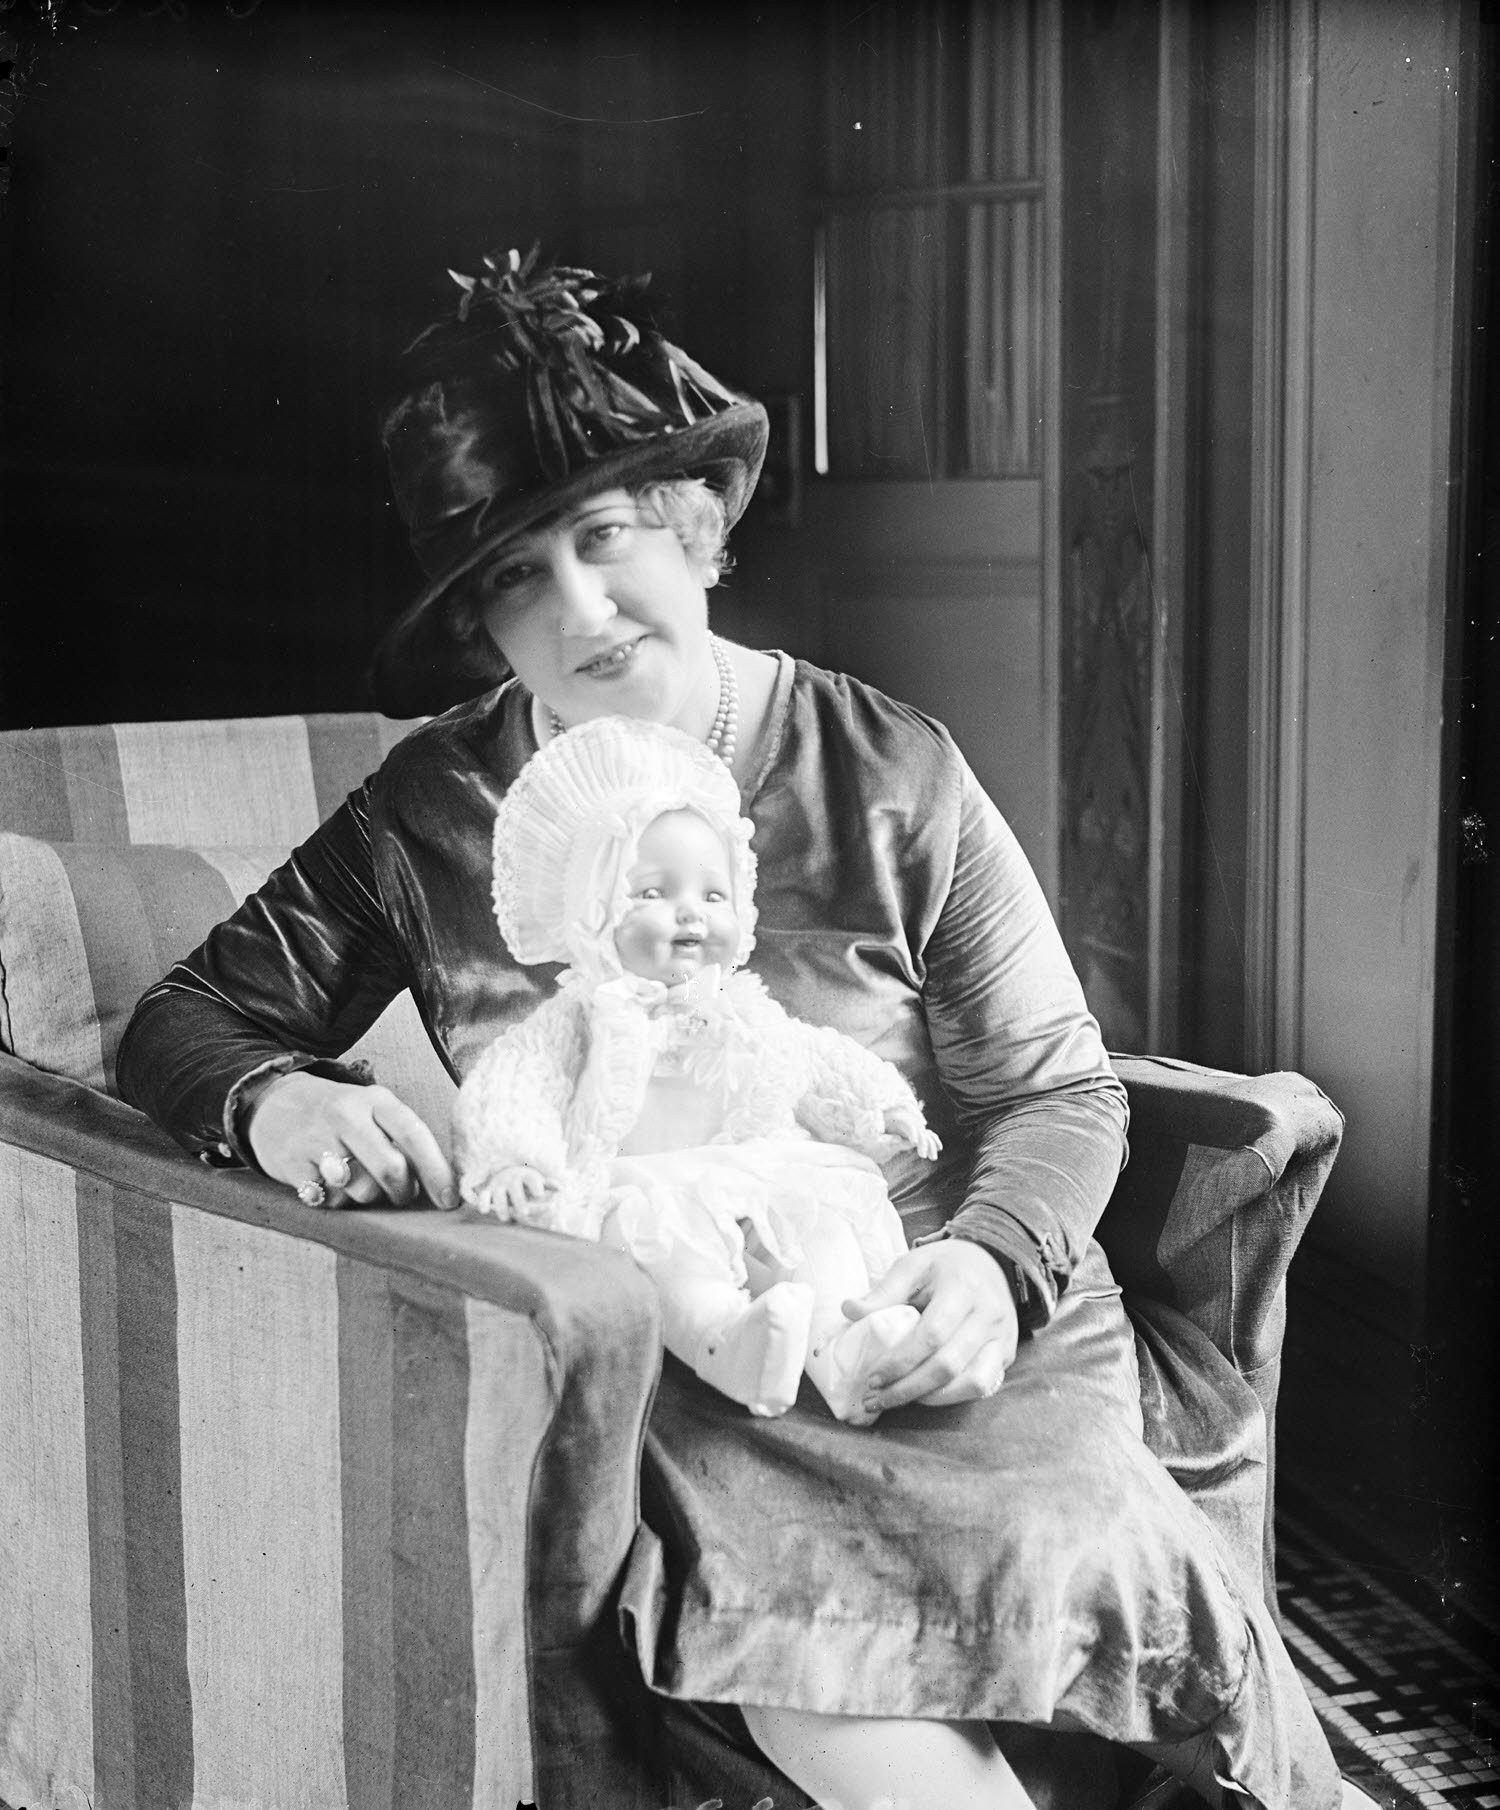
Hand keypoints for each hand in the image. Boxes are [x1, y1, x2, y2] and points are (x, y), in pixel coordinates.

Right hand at [247, 1071, 455, 1209]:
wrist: (273, 1105)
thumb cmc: (339, 1116)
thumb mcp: (372, 1112)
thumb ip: (402, 1141)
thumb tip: (441, 1185)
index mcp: (375, 1100)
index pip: (413, 1134)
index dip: (436, 1170)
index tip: (450, 1199)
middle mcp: (347, 1115)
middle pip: (390, 1169)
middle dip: (403, 1191)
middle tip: (401, 1195)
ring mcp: (318, 1139)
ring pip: (361, 1189)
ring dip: (366, 1195)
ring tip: (356, 1179)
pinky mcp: (294, 1164)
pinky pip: (330, 1199)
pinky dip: (337, 1199)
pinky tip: (330, 1182)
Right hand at [473, 1165, 555, 1219]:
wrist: (506, 1174)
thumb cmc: (527, 1182)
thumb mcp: (538, 1181)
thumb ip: (549, 1184)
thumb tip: (561, 1188)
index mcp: (526, 1176)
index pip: (531, 1179)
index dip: (535, 1186)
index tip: (540, 1195)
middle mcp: (511, 1179)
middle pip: (514, 1188)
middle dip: (519, 1200)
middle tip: (524, 1212)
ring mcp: (499, 1185)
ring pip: (498, 1194)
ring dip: (501, 1206)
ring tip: (506, 1219)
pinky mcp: (488, 1192)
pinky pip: (483, 1196)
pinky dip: (482, 1202)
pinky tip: (484, 1211)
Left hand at [842, 1240, 1018, 1413]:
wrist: (992, 1261)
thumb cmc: (945, 1265)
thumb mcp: (913, 1265)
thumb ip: (884, 1290)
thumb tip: (850, 1310)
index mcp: (962, 1287)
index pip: (931, 1334)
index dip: (900, 1361)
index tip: (872, 1378)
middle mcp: (988, 1314)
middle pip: (948, 1365)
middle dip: (907, 1388)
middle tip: (875, 1398)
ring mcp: (1001, 1337)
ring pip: (970, 1382)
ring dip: (929, 1399)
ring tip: (895, 1400)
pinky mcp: (1006, 1353)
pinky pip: (983, 1386)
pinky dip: (952, 1397)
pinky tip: (926, 1396)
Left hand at [882, 1102, 941, 1161]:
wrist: (877, 1124)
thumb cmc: (874, 1133)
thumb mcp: (876, 1137)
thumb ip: (886, 1138)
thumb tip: (898, 1140)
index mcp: (897, 1121)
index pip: (908, 1125)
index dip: (912, 1133)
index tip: (914, 1142)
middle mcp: (908, 1123)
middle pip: (919, 1131)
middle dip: (923, 1143)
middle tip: (923, 1156)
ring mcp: (913, 1127)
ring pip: (926, 1134)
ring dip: (931, 1145)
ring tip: (933, 1158)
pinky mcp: (916, 1132)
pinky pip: (927, 1135)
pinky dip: (933, 1140)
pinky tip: (939, 1148)